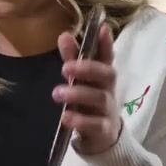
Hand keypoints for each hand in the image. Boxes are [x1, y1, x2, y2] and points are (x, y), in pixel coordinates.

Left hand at [54, 24, 121, 154]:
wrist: (101, 138)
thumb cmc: (88, 103)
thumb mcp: (80, 82)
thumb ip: (72, 60)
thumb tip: (64, 35)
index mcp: (102, 77)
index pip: (106, 57)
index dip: (106, 43)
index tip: (103, 28)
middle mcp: (108, 90)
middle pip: (107, 74)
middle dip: (88, 68)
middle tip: (66, 68)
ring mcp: (108, 110)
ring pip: (100, 98)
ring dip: (78, 93)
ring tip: (57, 93)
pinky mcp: (104, 130)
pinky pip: (96, 124)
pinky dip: (80, 120)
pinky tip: (65, 117)